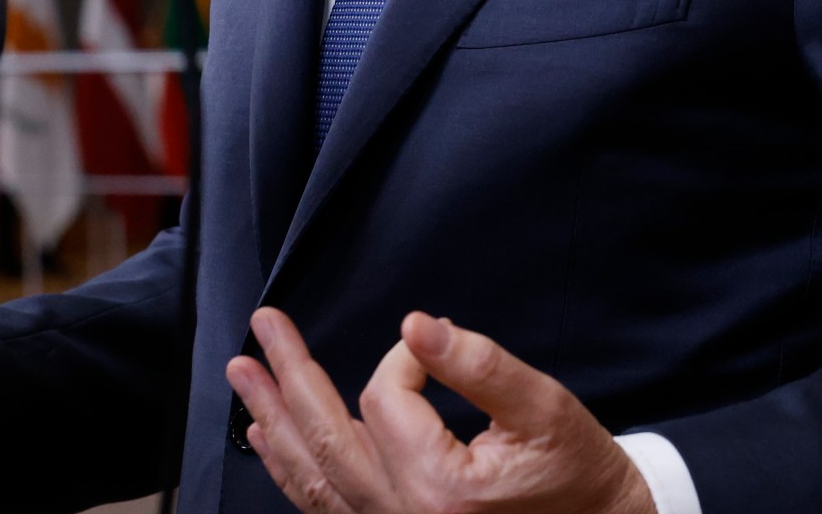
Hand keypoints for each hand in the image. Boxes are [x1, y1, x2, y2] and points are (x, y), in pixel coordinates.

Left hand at [226, 308, 654, 513]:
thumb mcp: (542, 408)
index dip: (404, 361)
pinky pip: (325, 507)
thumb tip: (415, 326)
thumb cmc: (577, 473)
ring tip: (244, 375)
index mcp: (440, 489)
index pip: (386, 401)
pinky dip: (292, 471)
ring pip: (313, 479)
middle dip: (289, 377)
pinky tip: (271, 439)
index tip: (434, 350)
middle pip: (328, 439)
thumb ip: (477, 364)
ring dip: (274, 422)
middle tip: (263, 326)